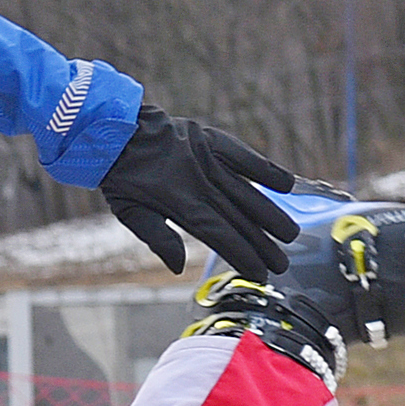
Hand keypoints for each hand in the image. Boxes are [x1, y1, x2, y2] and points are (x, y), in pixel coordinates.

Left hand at [96, 109, 301, 281]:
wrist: (114, 132)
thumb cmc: (121, 176)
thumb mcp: (128, 211)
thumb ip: (157, 238)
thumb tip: (177, 268)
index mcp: (179, 203)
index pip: (219, 235)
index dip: (242, 254)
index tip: (259, 273)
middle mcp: (199, 182)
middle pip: (238, 218)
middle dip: (262, 243)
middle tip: (282, 264)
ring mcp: (207, 160)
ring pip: (246, 191)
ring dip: (270, 214)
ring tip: (290, 234)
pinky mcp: (211, 139)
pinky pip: (242, 155)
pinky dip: (264, 168)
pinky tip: (286, 185)